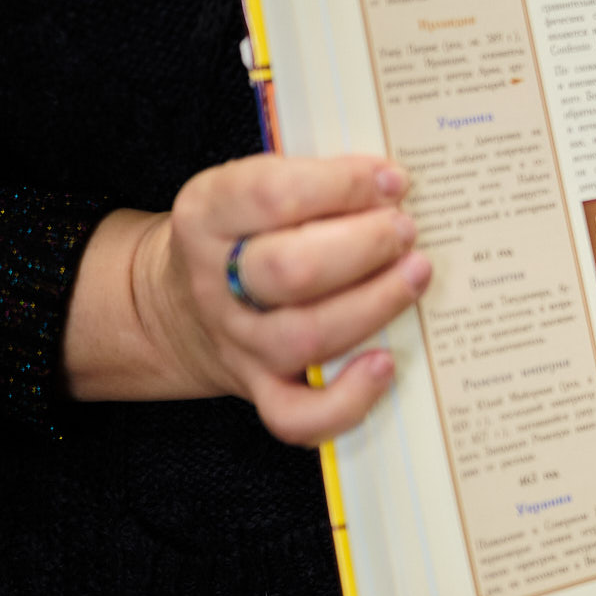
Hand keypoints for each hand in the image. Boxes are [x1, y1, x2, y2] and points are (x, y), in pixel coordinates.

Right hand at [65, 154, 430, 445]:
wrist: (177, 305)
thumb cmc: (247, 233)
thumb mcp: (254, 189)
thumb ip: (314, 181)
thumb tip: (394, 185)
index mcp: (209, 213)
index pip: (272, 195)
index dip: (342, 186)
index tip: (394, 180)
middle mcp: (216, 280)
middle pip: (289, 270)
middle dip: (364, 246)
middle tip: (407, 230)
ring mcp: (238, 341)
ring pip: (305, 336)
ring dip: (374, 304)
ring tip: (417, 273)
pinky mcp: (259, 388)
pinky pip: (296, 415)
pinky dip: (346, 399)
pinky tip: (386, 363)